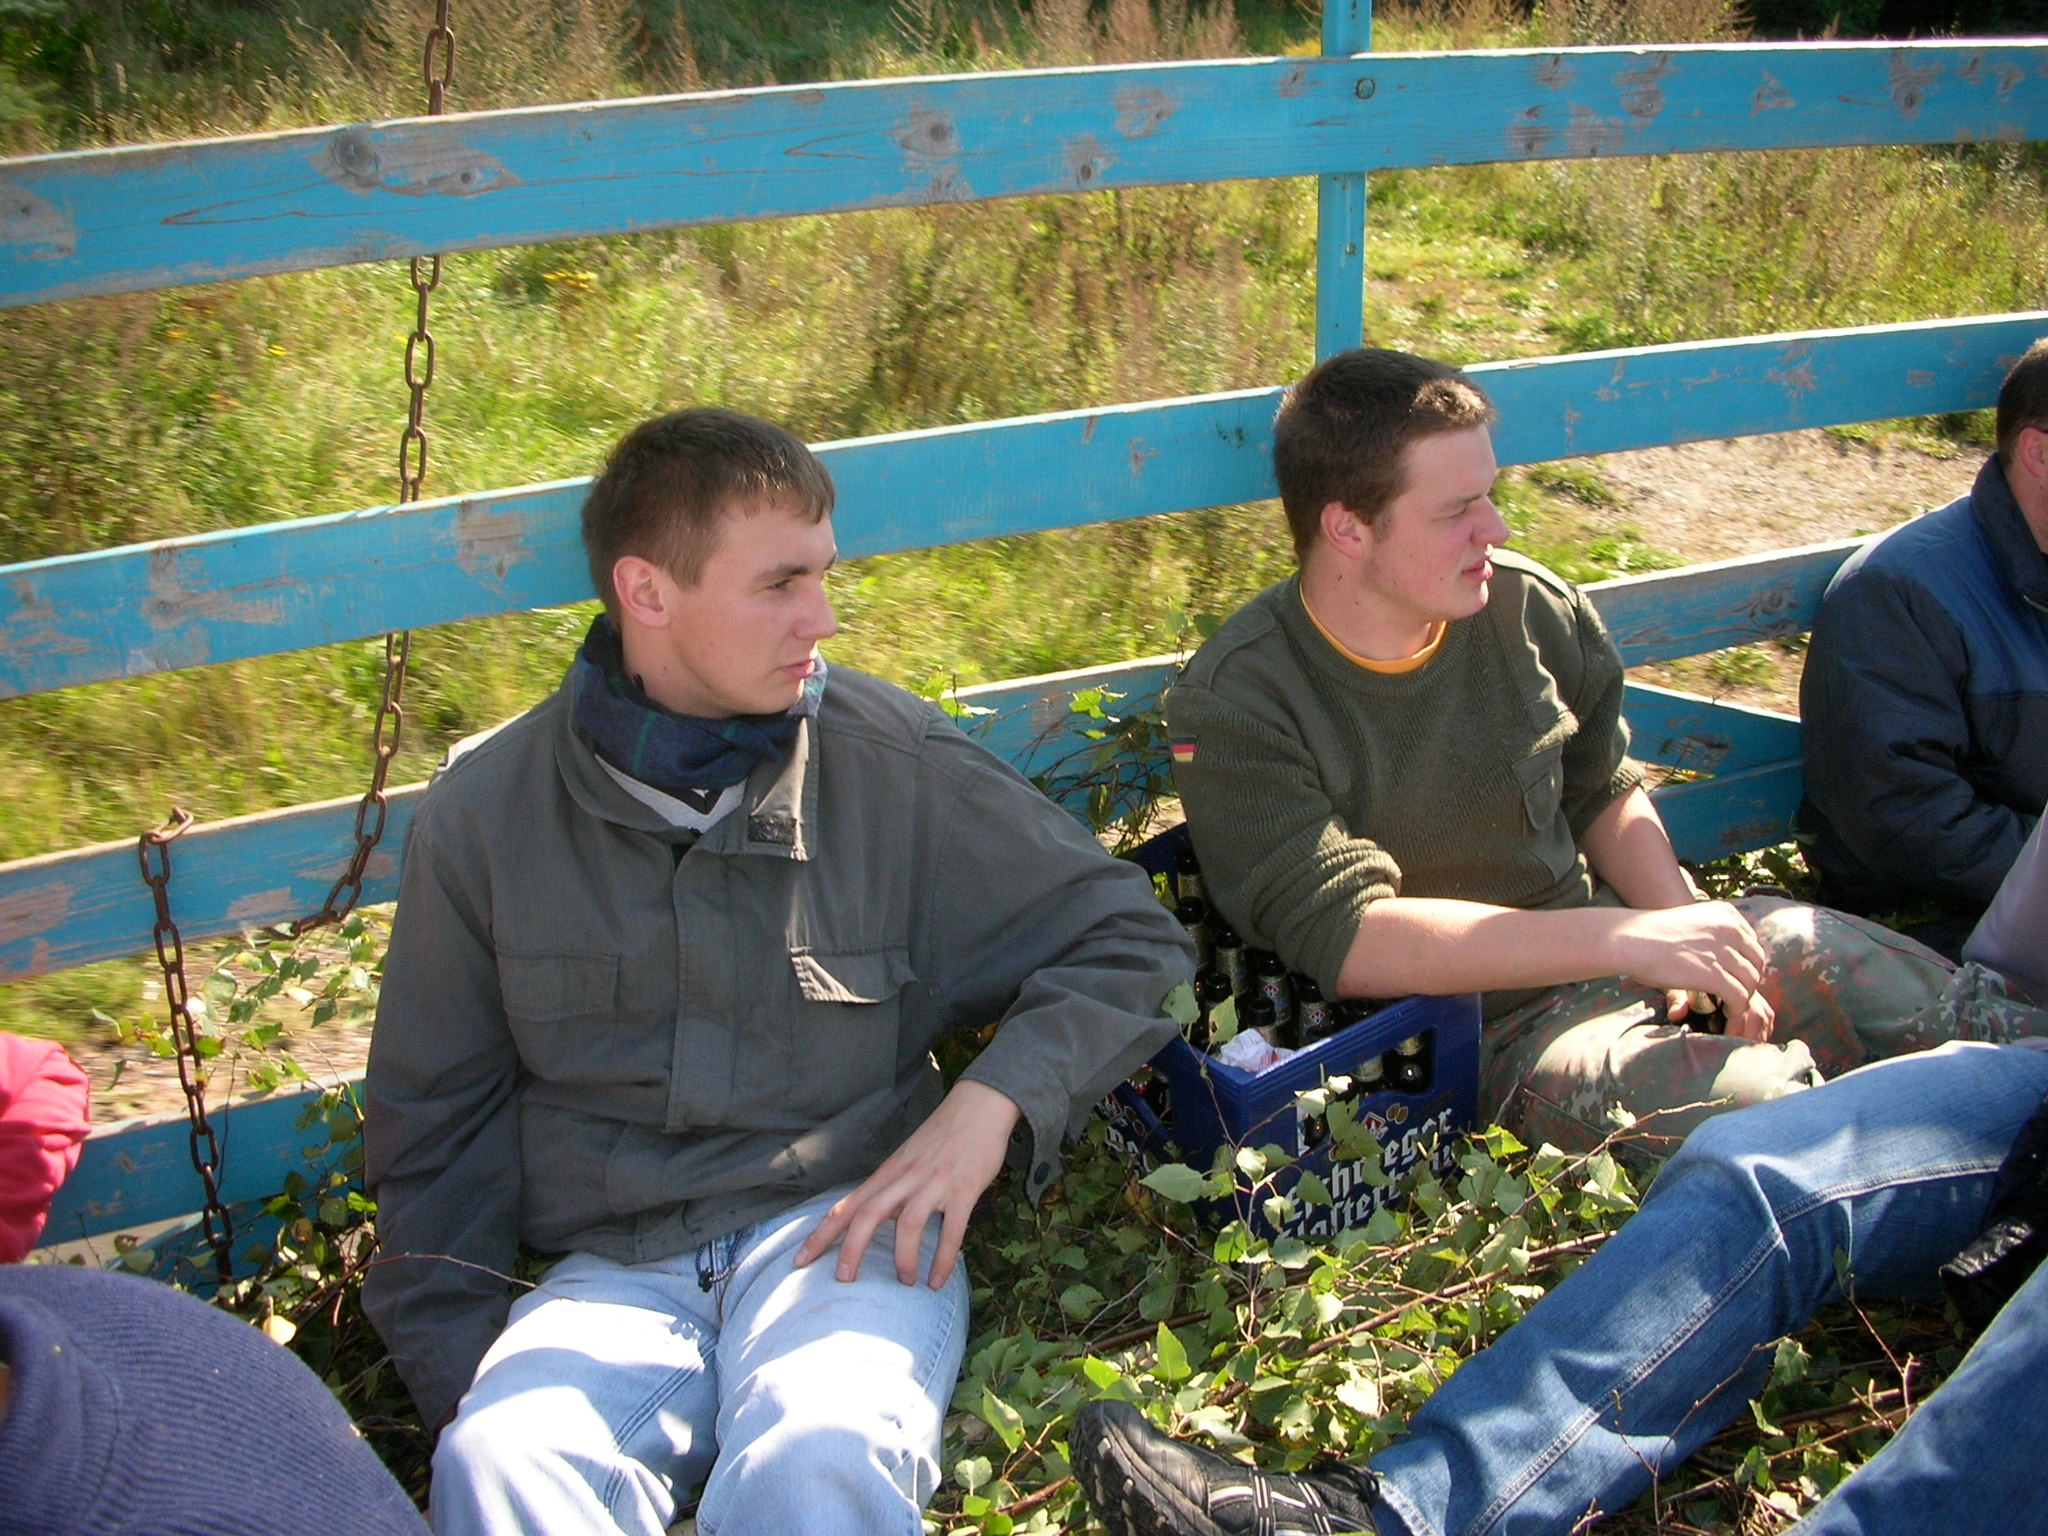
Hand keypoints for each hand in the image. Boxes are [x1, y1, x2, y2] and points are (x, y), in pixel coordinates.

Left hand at [792, 1079, 1020, 1288]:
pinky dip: (943, 1258)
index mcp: (888, 1173)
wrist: (979, 1106)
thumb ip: (890, 1186)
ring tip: (906, 1280)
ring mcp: (935, 1183)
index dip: (822, 1234)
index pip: (848, 1206)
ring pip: (908, 1223)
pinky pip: (952, 1230)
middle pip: (868, 1214)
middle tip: (843, 1278)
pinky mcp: (964, 1190)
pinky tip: (938, 1279)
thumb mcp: (906, 1157)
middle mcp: (906, 1178)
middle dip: (851, 1248)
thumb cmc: (941, 1134)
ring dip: (904, 1257)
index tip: (800, 1260)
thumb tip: (874, 1219)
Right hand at [1611, 902, 1772, 1035]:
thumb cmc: (1650, 934)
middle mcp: (1730, 929)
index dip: (1745, 963)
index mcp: (1726, 914)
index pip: (1752, 943)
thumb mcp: (1690, 924)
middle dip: (1748, 980)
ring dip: (1743, 996)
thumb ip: (1713, 937)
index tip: (1733, 975)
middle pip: (1756, 962)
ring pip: (1751, 981)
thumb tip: (1726, 959)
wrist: (1629, 939)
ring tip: (1729, 1004)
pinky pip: (1741, 996)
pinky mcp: (1715, 974)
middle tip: (1733, 992)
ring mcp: (1724, 951)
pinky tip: (1725, 1010)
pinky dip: (1736, 1008)